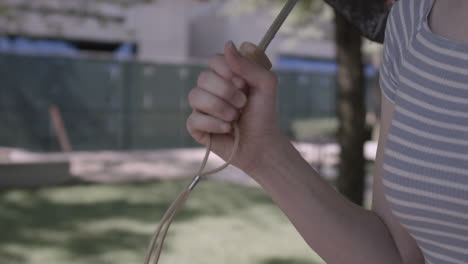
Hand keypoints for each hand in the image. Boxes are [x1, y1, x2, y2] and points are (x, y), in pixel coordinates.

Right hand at [187, 41, 283, 173]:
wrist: (263, 144)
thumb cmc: (264, 114)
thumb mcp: (265, 84)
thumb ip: (248, 65)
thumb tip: (227, 44)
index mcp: (225, 76)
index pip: (214, 60)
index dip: (227, 70)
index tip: (243, 83)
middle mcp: (210, 89)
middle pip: (203, 78)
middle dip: (226, 92)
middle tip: (243, 103)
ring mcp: (201, 108)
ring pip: (195, 97)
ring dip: (220, 108)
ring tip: (235, 118)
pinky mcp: (196, 127)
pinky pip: (193, 119)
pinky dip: (214, 124)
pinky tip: (227, 130)